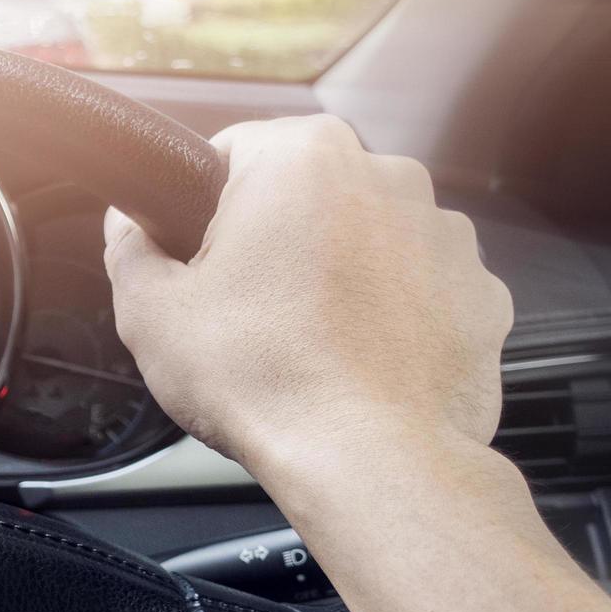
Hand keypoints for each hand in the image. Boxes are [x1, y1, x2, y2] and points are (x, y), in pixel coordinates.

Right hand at [103, 114, 512, 478]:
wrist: (367, 461)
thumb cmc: (265, 379)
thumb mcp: (151, 312)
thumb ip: (129, 248)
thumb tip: (128, 227)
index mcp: (304, 157)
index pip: (232, 150)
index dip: (200, 208)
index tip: (195, 257)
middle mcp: (387, 177)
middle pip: (305, 194)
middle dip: (275, 239)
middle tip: (242, 309)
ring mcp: (445, 235)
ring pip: (366, 239)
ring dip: (336, 275)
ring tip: (302, 343)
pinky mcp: (482, 294)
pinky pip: (418, 290)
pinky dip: (389, 317)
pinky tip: (354, 362)